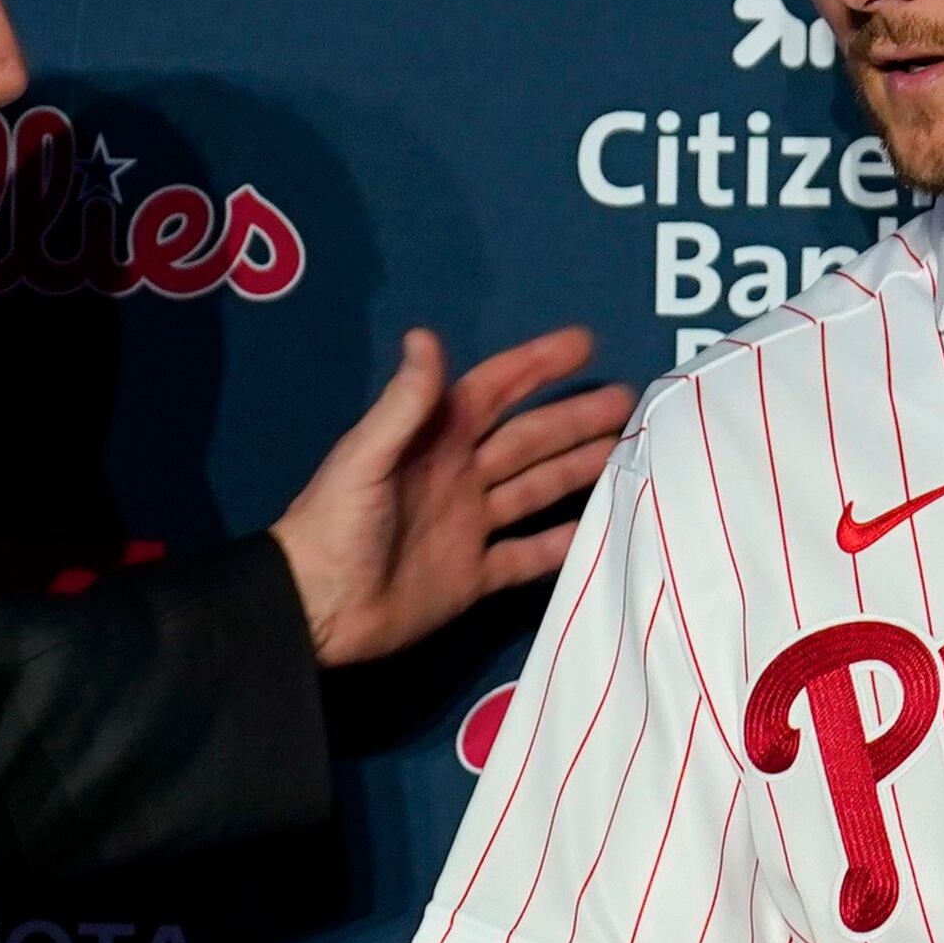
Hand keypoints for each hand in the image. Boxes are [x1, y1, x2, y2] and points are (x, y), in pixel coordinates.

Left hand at [268, 322, 630, 666]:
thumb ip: (403, 404)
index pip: (494, 391)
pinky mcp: (473, 577)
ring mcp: (469, 527)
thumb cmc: (334, 524)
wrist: (316, 607)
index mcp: (433, 442)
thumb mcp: (365, 457)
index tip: (583, 343)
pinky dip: (562, 544)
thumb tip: (427, 335)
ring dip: (578, 468)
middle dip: (575, 416)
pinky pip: (527, 556)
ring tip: (627, 451)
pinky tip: (599, 529)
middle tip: (627, 400)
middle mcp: (459, 476)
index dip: (536, 365)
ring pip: (535, 489)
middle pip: (528, 439)